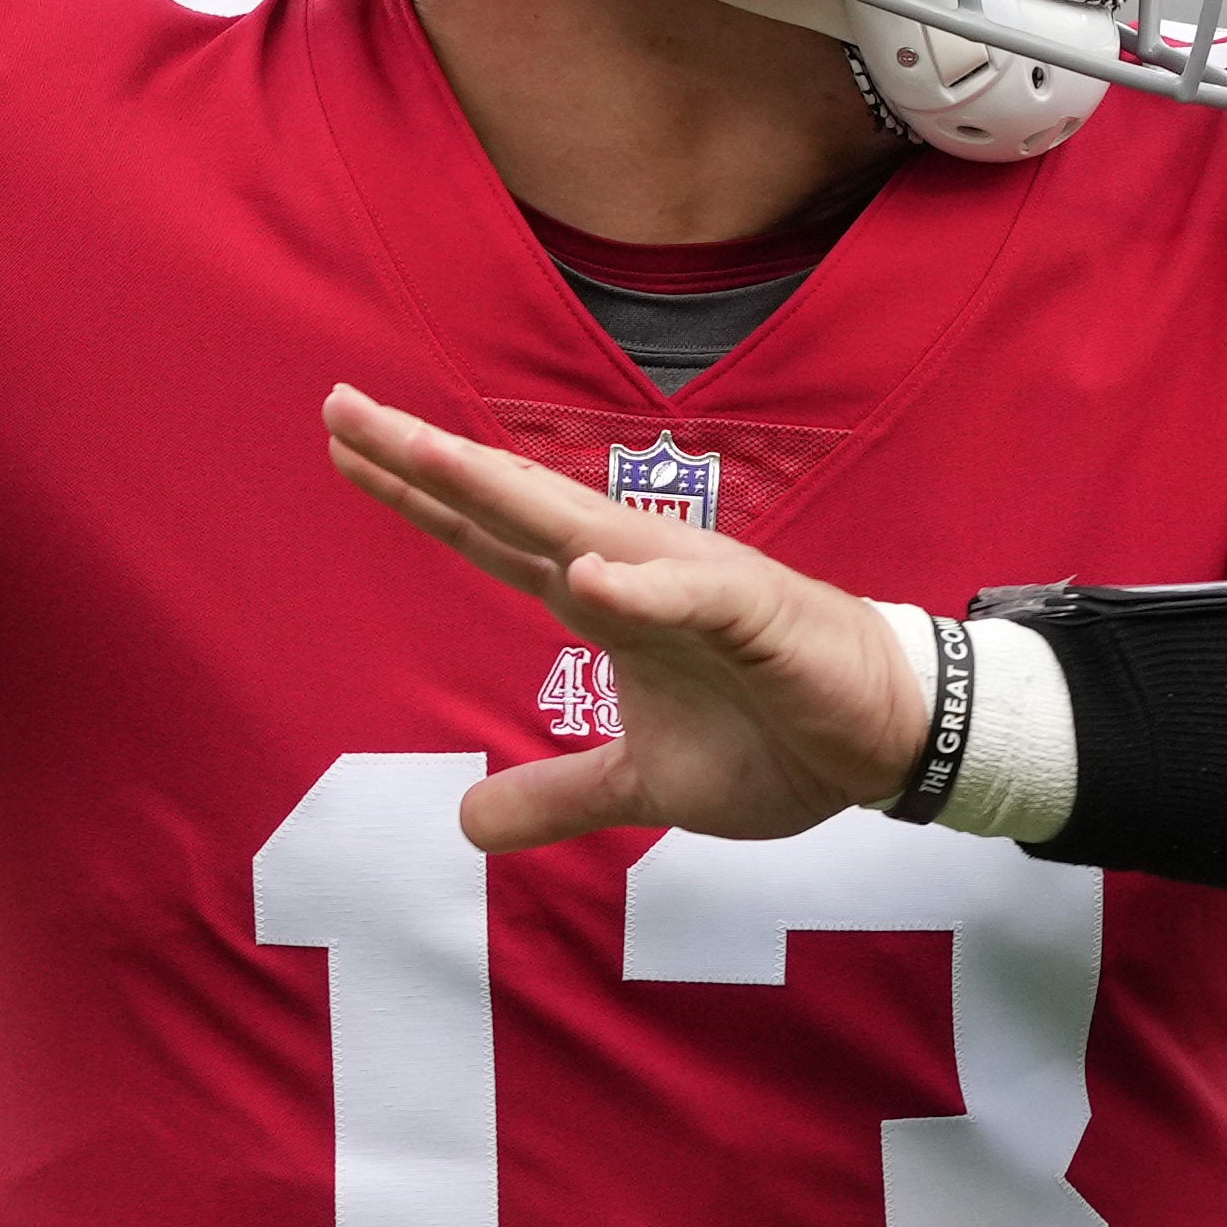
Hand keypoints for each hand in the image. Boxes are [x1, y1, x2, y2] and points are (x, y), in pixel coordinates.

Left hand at [319, 386, 929, 851]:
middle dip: (426, 458)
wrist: (886, 740)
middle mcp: (634, 571)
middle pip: (512, 504)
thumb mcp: (641, 784)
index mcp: (604, 598)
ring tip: (426, 451)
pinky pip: (691, 596)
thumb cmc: (774, 736)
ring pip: (584, 526)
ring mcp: (692, 584)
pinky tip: (581, 573)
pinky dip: (638, 588)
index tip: (343, 445)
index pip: (490, 536)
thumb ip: (557, 793)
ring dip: (506, 490)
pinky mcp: (757, 614)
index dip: (417, 495)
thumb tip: (467, 822)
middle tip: (339, 404)